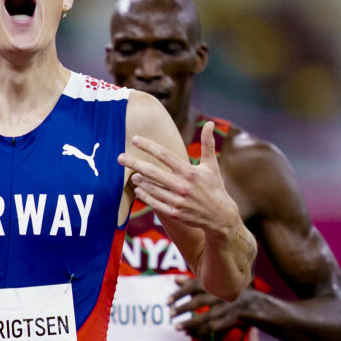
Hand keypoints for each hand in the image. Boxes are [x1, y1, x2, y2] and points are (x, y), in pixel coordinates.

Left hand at [122, 122, 237, 234]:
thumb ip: (208, 144)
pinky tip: (138, 190)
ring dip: (139, 180)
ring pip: (151, 188)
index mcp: (189, 171)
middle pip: (152, 172)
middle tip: (120, 157)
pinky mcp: (174, 212)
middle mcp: (182, 186)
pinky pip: (154, 202)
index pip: (164, 155)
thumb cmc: (214, 187)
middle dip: (134, 163)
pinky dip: (145, 195)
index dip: (148, 146)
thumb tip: (211, 123)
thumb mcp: (212, 165)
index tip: (134, 139)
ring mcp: (177, 200)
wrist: (220, 216)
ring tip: (132, 174)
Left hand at [169, 276, 251, 336]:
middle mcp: (219, 295)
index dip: (180, 293)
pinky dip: (203, 331)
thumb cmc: (225, 292)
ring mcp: (226, 308)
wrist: (253, 302)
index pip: (194, 286)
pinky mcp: (232, 319)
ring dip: (191, 323)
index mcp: (214, 284)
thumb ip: (192, 283)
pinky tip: (190, 334)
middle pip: (199, 301)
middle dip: (184, 308)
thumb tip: (174, 280)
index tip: (167, 300)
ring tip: (177, 328)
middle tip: (170, 314)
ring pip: (207, 317)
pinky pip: (215, 327)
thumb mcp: (212, 285)